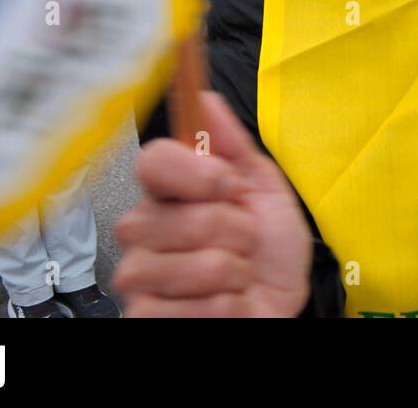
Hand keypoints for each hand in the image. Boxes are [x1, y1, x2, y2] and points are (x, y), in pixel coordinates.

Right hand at [115, 91, 313, 316]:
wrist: (278, 305)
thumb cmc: (269, 251)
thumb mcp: (266, 190)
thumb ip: (234, 146)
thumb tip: (205, 99)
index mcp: (170, 191)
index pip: (153, 161)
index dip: (195, 173)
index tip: (228, 185)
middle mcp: (144, 229)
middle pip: (182, 218)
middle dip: (235, 233)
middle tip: (243, 243)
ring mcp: (139, 275)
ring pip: (194, 266)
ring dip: (234, 275)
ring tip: (236, 276)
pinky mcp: (143, 316)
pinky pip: (191, 309)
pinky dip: (225, 309)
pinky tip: (223, 304)